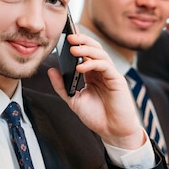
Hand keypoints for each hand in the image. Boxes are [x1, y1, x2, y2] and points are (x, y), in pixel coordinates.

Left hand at [47, 33, 144, 149]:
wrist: (112, 131)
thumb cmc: (97, 116)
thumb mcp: (74, 100)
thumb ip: (62, 86)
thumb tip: (50, 70)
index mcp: (92, 74)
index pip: (85, 53)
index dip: (77, 43)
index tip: (64, 37)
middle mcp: (102, 71)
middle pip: (94, 49)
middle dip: (82, 41)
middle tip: (69, 37)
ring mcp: (110, 74)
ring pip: (100, 54)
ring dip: (86, 50)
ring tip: (73, 49)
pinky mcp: (117, 80)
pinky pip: (105, 66)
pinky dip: (93, 64)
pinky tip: (81, 67)